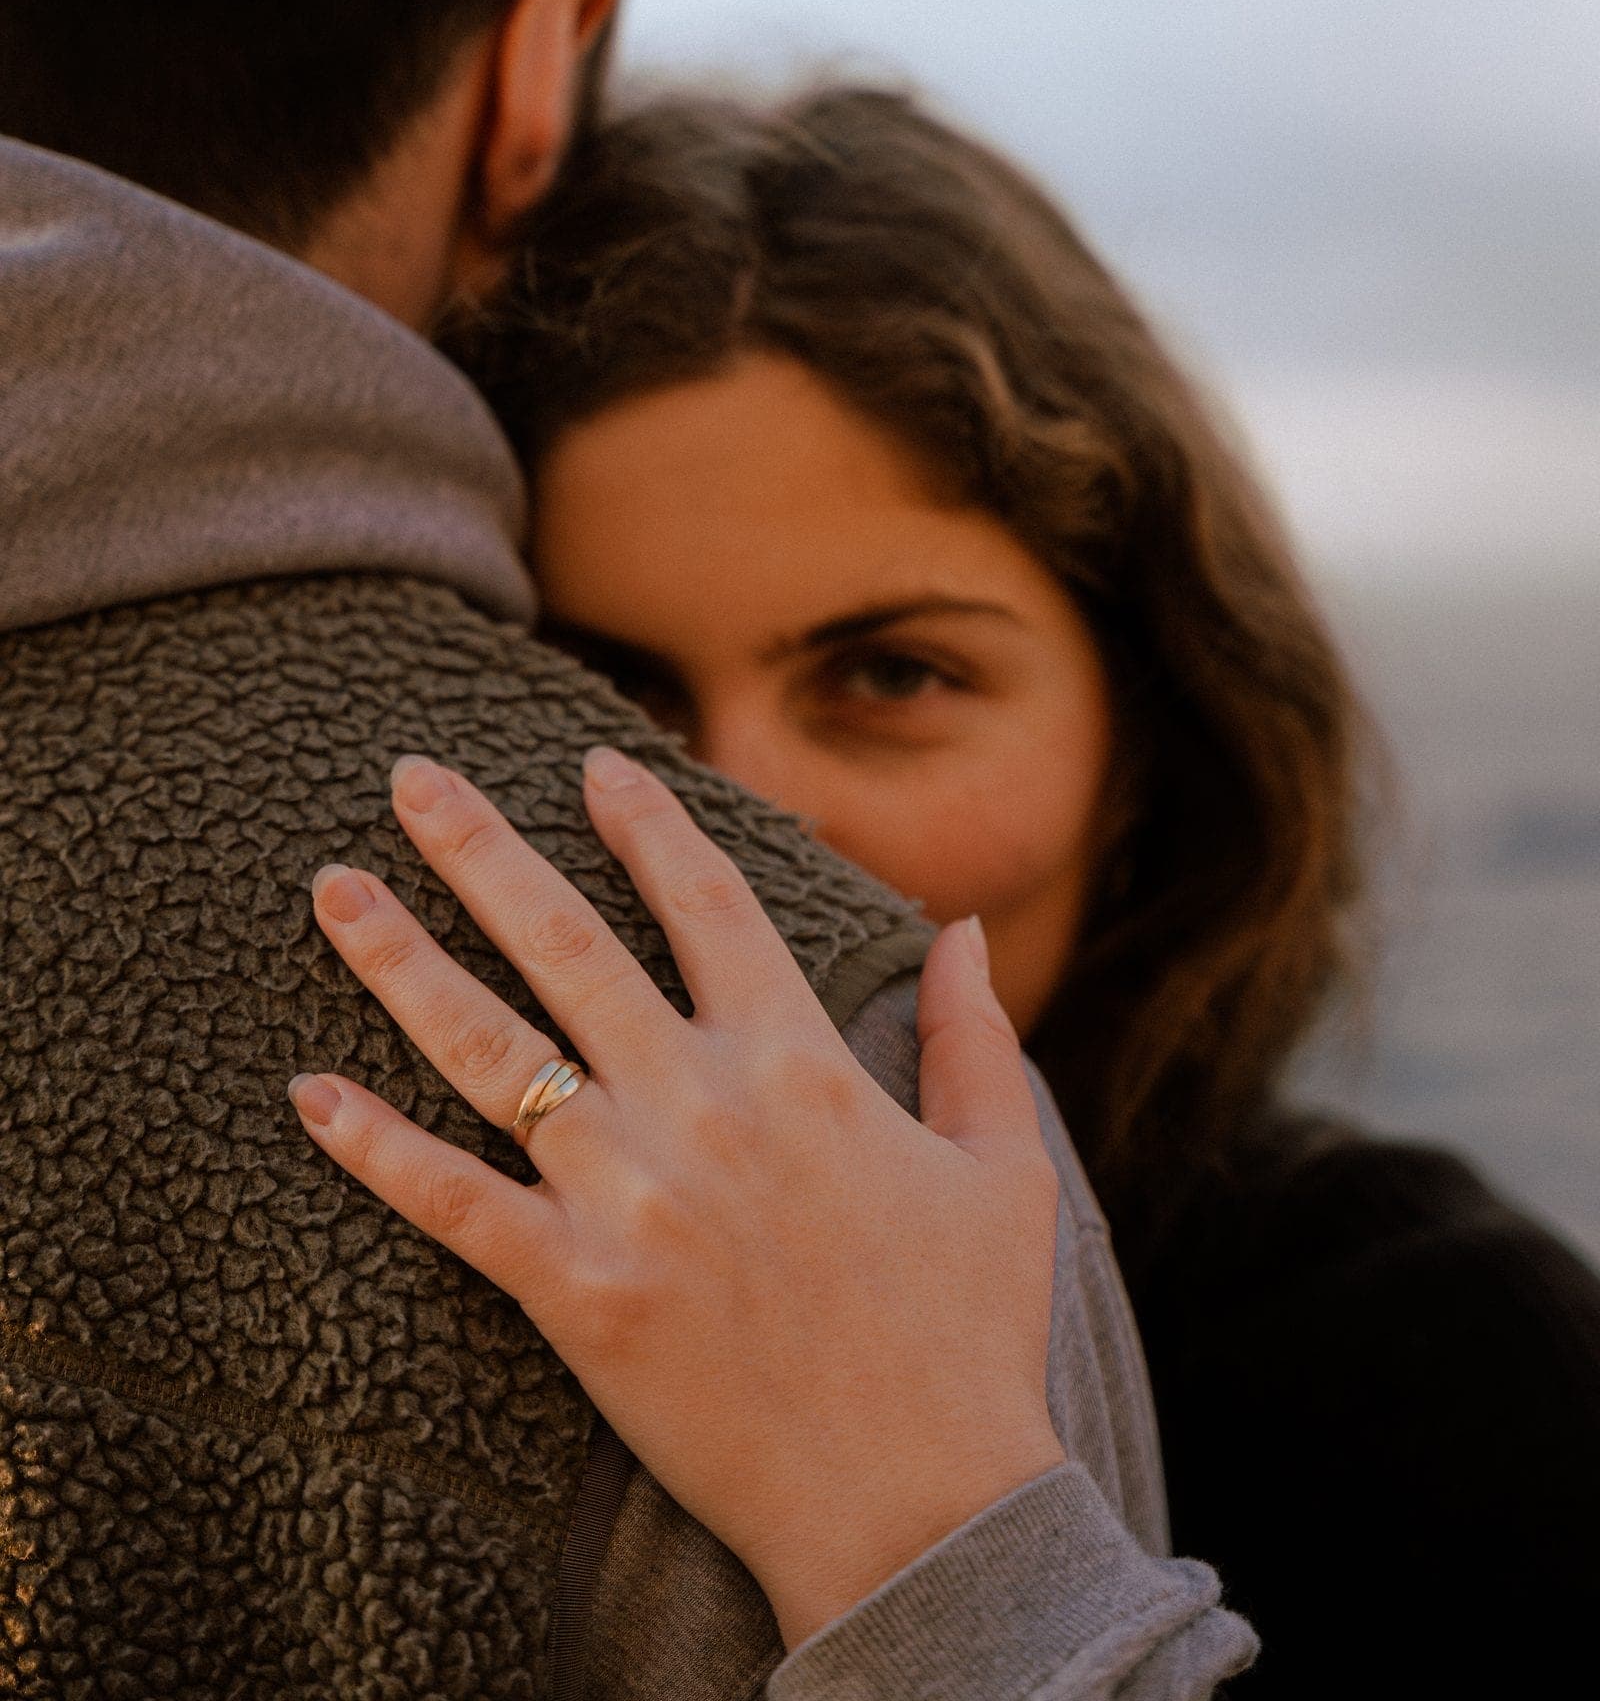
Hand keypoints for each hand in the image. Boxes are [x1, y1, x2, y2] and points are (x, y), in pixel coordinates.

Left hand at [292, 748, 1066, 1650]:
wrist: (918, 1500)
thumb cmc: (969, 1330)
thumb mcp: (1003, 1166)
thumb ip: (973, 1034)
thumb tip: (960, 927)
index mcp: (801, 1061)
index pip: (706, 901)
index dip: (645, 822)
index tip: (592, 763)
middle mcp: (700, 1103)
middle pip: (567, 941)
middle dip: (480, 847)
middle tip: (408, 776)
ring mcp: (629, 1194)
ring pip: (488, 1048)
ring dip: (401, 961)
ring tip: (333, 890)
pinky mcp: (575, 1290)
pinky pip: (451, 1203)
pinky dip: (373, 1148)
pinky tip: (307, 1093)